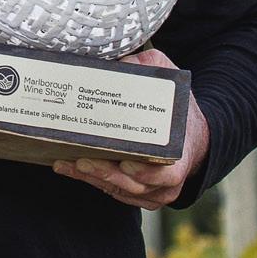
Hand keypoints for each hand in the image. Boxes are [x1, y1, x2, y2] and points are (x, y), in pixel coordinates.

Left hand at [52, 47, 208, 209]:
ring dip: (92, 178)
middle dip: (106, 174)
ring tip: (67, 163)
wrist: (189, 137)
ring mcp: (154, 192)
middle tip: (82, 160)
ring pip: (120, 191)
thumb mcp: (170, 84)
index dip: (146, 173)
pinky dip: (91, 181)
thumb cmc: (177, 112)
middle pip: (135, 185)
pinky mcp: (139, 195)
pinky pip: (113, 193)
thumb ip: (151, 68)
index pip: (166, 174)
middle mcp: (168, 180)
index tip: (127, 164)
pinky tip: (70, 168)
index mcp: (180, 156)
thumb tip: (123, 62)